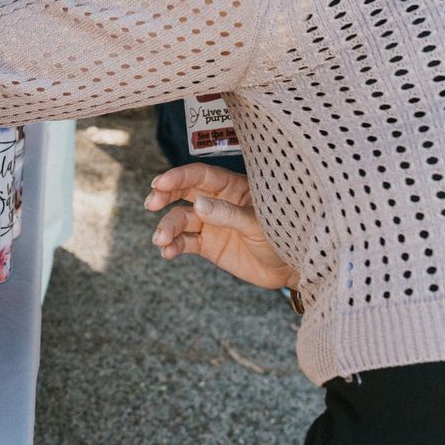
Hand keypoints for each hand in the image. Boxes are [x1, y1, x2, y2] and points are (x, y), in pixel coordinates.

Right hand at [144, 163, 298, 290]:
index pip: (200, 176)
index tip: (160, 183)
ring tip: (160, 240)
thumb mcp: (259, 224)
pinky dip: (173, 246)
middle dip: (165, 196)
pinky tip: (167, 253)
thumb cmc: (284, 236)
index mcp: (232, 187)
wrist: (292, 268)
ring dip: (167, 228)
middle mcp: (217, 202)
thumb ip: (228, 214)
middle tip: (151, 203)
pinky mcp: (208, 245)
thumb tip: (198, 205)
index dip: (179, 177)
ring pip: (181, 219)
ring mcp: (211, 223)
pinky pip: (185, 242)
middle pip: (183, 192)